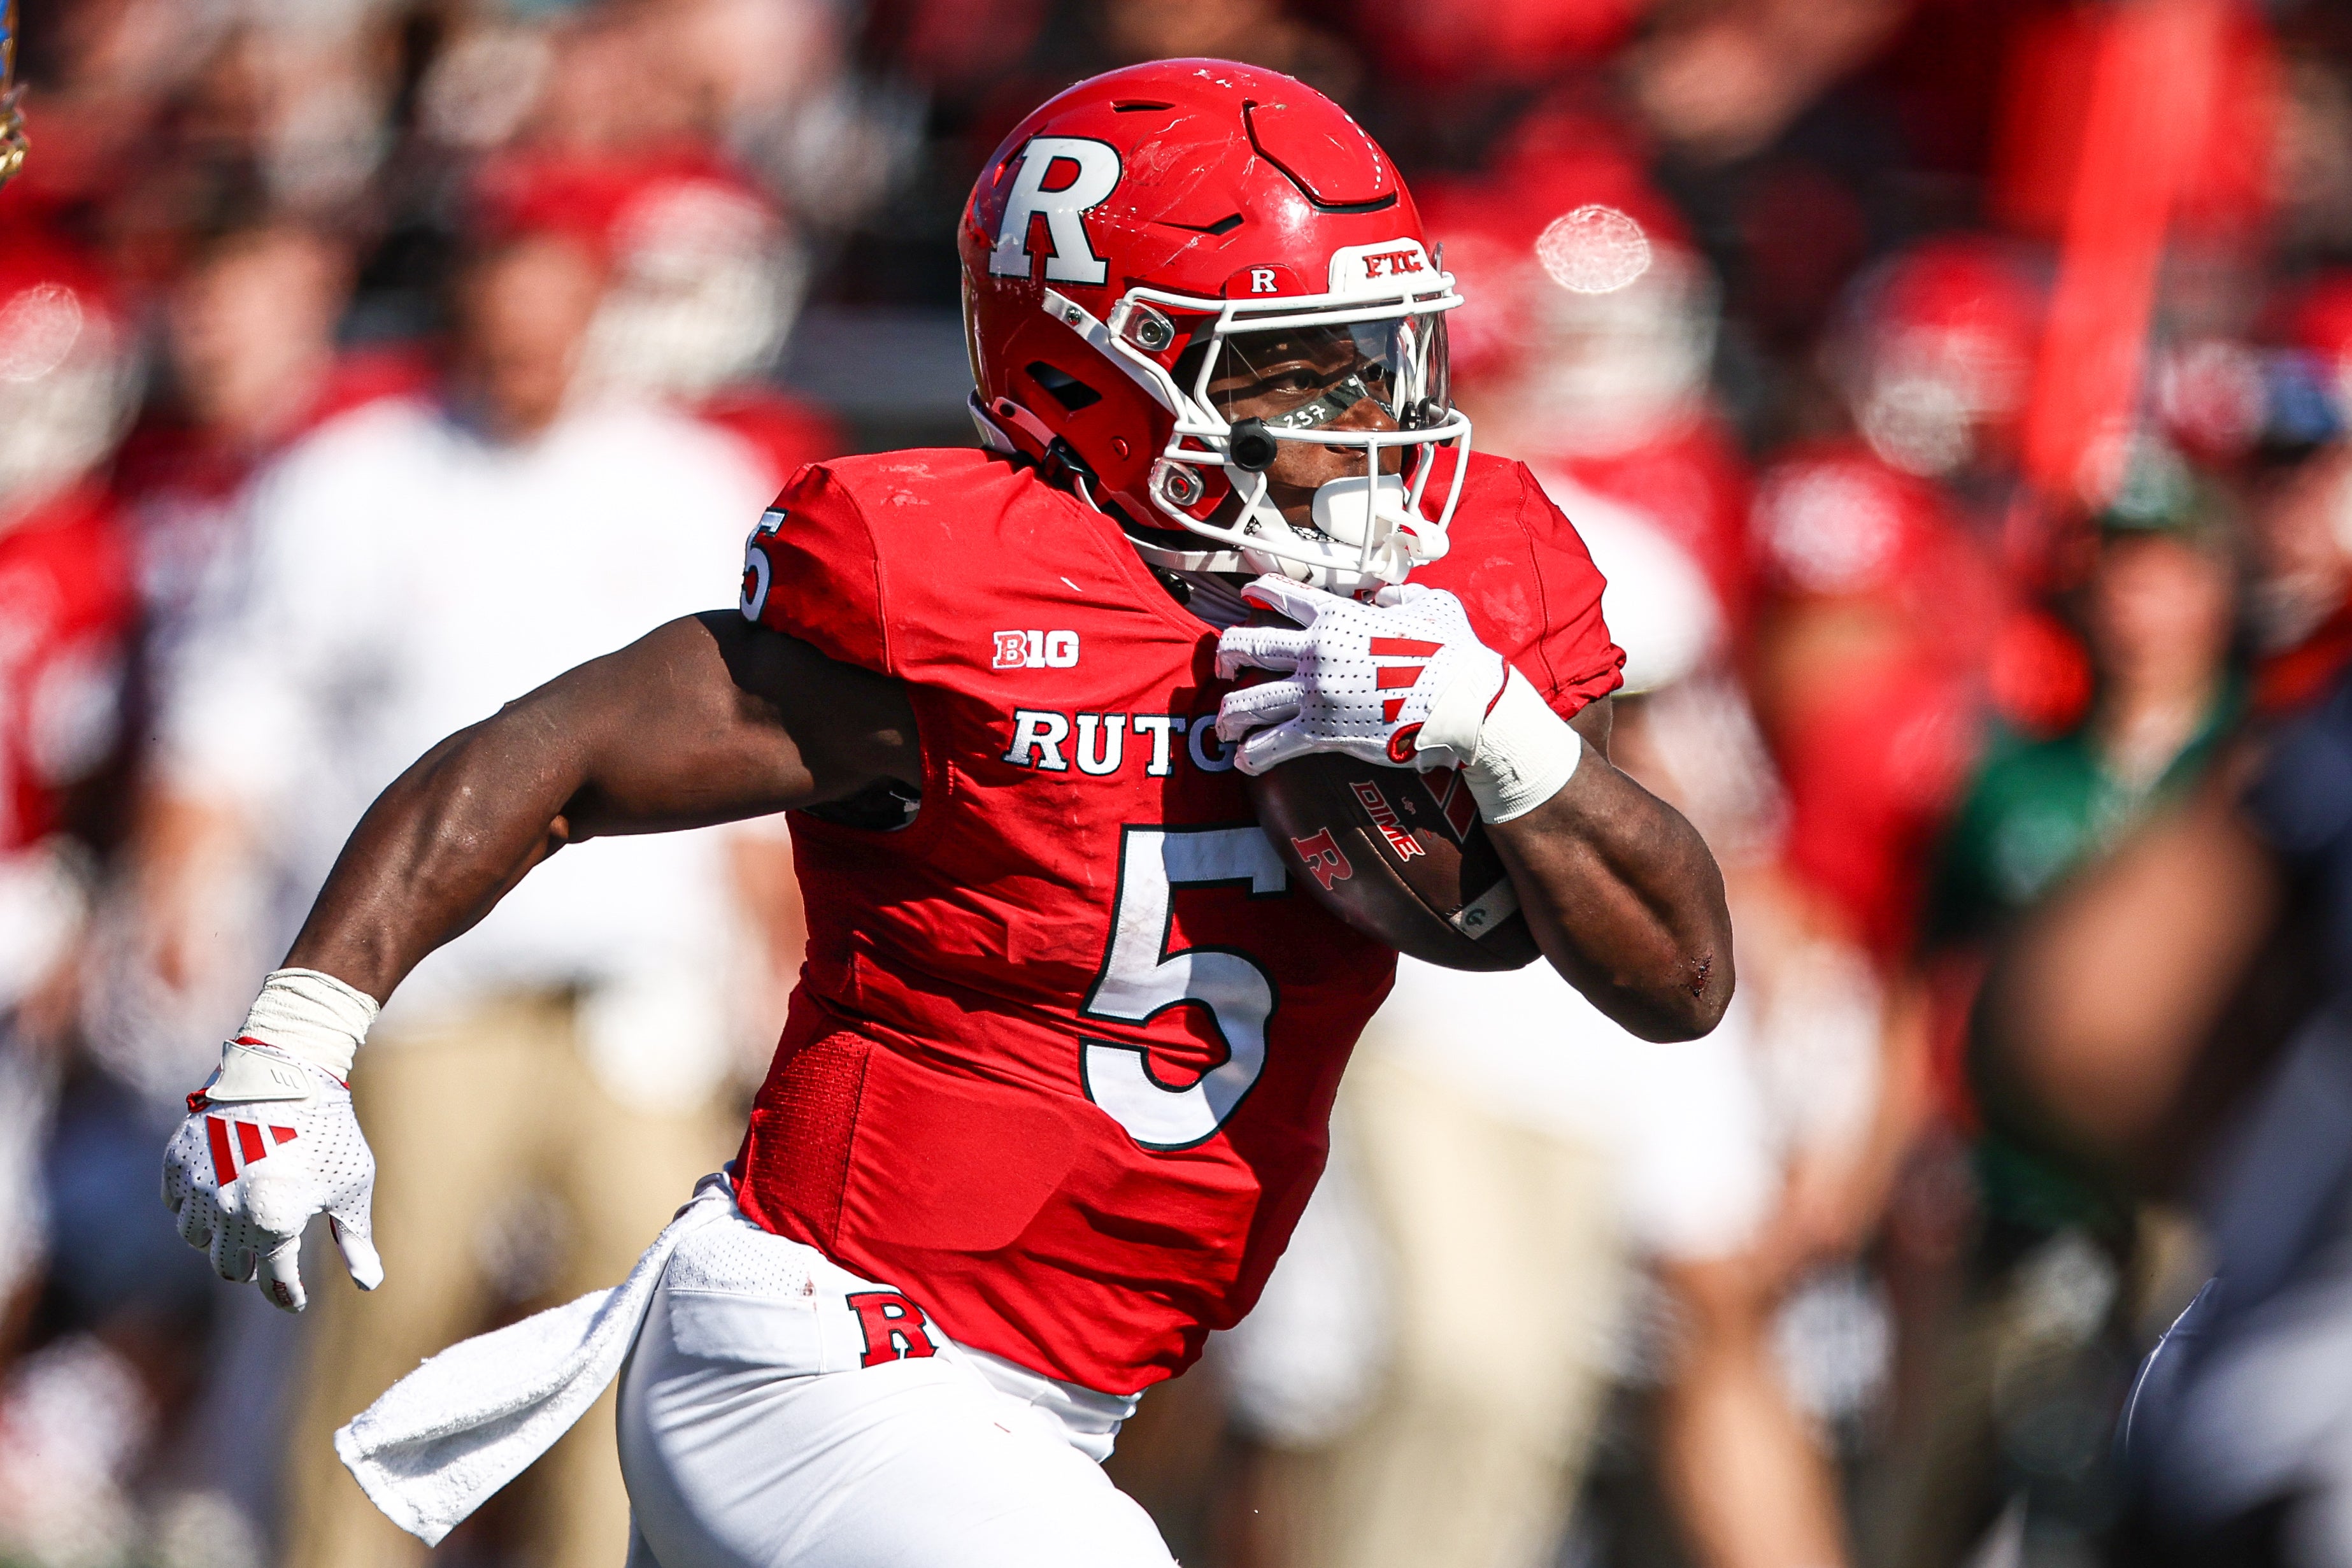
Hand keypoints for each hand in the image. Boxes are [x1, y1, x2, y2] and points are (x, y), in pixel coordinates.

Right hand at [163, 1039, 383, 1311]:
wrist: (289, 1070)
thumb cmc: (329, 1130)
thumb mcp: (352, 1185)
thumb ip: (356, 1238)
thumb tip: (370, 1283)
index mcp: (273, 1223)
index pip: (274, 1282)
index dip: (288, 1296)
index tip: (296, 1300)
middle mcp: (227, 1211)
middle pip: (229, 1267)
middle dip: (251, 1267)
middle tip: (268, 1257)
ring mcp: (197, 1185)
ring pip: (196, 1239)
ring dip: (219, 1238)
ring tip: (244, 1222)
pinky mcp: (177, 1160)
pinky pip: (176, 1203)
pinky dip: (194, 1206)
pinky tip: (219, 1194)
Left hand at [1214, 577, 1507, 774]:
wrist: (1466, 702)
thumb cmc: (1454, 654)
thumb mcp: (1433, 605)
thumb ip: (1401, 597)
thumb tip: (1387, 599)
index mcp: (1339, 616)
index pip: (1281, 594)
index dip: (1256, 592)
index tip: (1245, 597)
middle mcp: (1317, 650)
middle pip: (1247, 645)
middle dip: (1225, 656)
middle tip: (1222, 667)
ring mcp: (1315, 692)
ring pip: (1247, 701)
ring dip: (1228, 715)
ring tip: (1225, 727)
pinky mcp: (1322, 733)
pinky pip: (1271, 746)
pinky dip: (1253, 755)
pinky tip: (1246, 761)